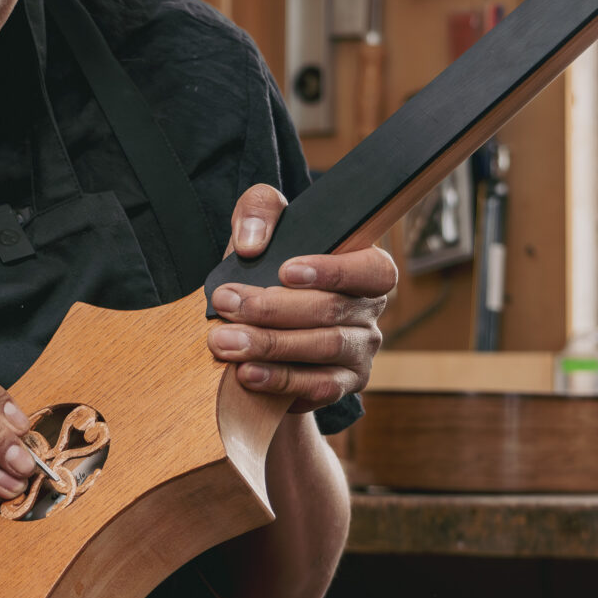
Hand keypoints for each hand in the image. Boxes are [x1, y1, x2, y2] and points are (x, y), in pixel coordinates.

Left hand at [207, 184, 395, 412]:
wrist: (261, 326)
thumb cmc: (268, 268)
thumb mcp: (263, 227)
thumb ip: (260, 211)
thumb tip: (252, 243)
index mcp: (365, 268)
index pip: (372, 269)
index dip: (333, 271)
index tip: (285, 271)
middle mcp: (370, 310)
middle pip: (331, 309)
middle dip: (272, 308)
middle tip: (225, 304)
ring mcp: (360, 351)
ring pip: (323, 347)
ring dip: (269, 345)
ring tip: (225, 342)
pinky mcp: (343, 385)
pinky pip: (318, 386)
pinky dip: (280, 381)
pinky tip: (247, 373)